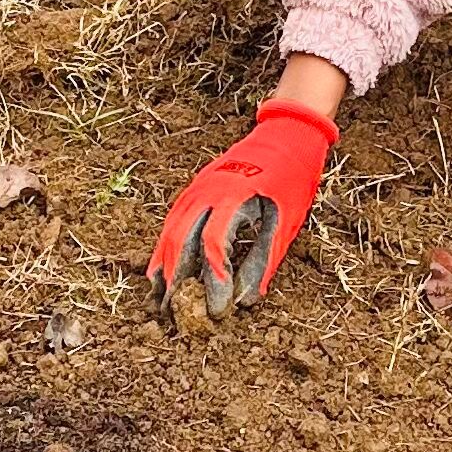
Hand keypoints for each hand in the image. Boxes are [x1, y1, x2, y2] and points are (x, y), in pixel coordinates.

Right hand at [147, 100, 337, 315]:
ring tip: (160, 300)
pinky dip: (165, 248)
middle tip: (177, 315)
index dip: (212, 280)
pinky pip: (172, 221)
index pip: (214, 245)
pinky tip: (161, 269)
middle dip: (177, 281)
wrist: (286, 136)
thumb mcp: (285, 222)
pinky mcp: (195, 189)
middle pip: (182, 240)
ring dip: (164, 267)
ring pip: (171, 231)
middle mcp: (208, 191)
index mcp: (234, 196)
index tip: (215, 311)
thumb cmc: (291, 179)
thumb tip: (244, 299)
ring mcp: (197, 187)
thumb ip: (263, 260)